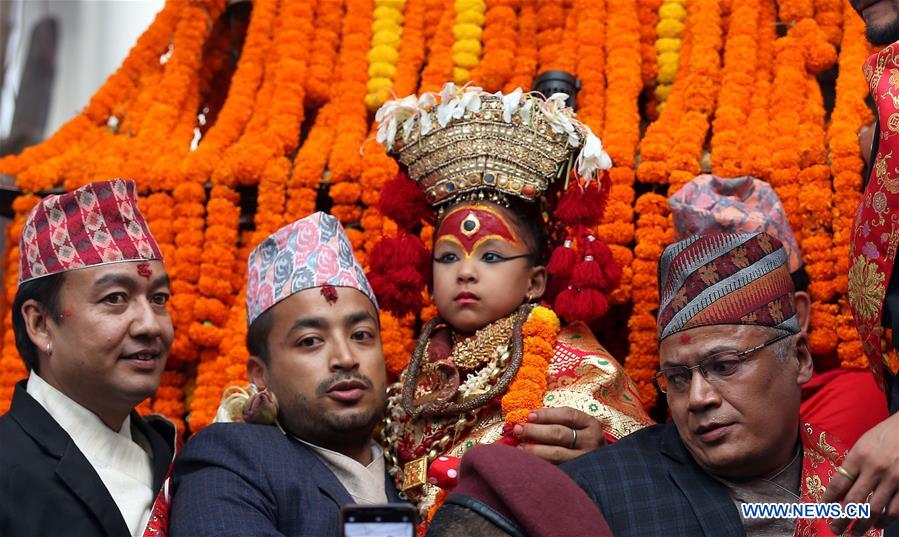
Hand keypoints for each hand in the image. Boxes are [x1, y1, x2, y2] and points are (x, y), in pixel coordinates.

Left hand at [512, 406, 606, 464]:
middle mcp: (591, 442)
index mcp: (591, 425)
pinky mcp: (577, 475)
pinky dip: (540, 465)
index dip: (547, 414)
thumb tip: (529, 418)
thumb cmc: (582, 441)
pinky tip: (529, 463)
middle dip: (536, 431)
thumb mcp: (579, 427)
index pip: (568, 415)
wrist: (603, 468)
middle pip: (560, 434)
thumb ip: (558, 421)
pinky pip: (556, 469)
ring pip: (556, 454)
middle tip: (518, 430)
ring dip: (534, 449)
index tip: (529, 415)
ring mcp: (584, 460)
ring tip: (520, 447)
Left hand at [823, 412, 898, 534]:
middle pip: (853, 501)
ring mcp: (893, 480)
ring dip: (861, 525)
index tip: (823, 509)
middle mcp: (874, 469)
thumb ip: (853, 465)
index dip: (828, 500)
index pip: (838, 483)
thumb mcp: (863, 444)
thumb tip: (841, 489)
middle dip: (841, 518)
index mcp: (859, 457)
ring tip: (854, 532)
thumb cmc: (884, 436)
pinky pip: (894, 511)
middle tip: (835, 528)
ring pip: (873, 511)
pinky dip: (884, 522)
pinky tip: (876, 525)